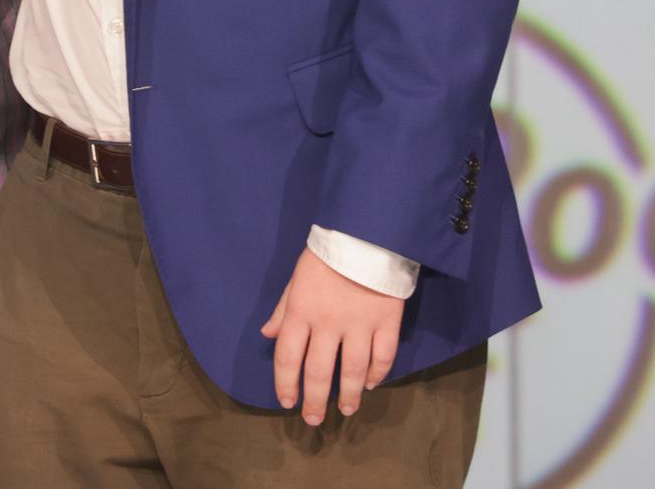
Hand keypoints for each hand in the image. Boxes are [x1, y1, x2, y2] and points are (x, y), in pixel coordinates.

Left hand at [261, 246, 402, 424]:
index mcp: (301, 311)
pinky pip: (383, 357)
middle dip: (315, 401)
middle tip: (313, 420)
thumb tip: (267, 336)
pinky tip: (372, 384)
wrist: (366, 232)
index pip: (287, 357)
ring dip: (349, 395)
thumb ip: (282, 309)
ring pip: (353, 371)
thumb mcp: (296, 278)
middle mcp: (328, 323)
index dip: (285, 384)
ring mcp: (359, 325)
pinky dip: (378, 374)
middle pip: (319, 372)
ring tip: (347, 410)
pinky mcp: (387, 322)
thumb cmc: (326, 255)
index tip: (287, 402)